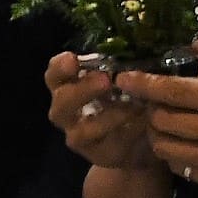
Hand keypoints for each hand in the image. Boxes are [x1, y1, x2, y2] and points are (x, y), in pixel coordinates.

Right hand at [46, 51, 158, 172]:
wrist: (141, 139)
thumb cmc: (128, 98)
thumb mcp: (124, 79)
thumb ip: (121, 66)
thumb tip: (138, 42)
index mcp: (68, 85)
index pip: (54, 74)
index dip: (60, 67)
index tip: (73, 59)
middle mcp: (66, 111)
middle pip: (61, 101)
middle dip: (82, 90)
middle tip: (106, 79)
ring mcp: (77, 135)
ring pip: (80, 130)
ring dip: (109, 116)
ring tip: (135, 106)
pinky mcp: (96, 155)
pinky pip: (107, 145)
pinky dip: (125, 133)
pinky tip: (143, 123)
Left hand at [118, 21, 197, 191]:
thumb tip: (191, 42)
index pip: (175, 92)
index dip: (144, 84)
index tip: (125, 79)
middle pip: (164, 122)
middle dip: (150, 108)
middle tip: (151, 99)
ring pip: (167, 150)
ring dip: (158, 133)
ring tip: (162, 119)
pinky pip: (182, 169)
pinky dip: (174, 153)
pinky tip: (181, 140)